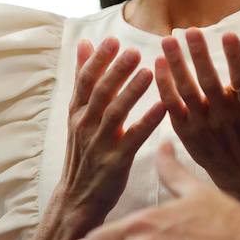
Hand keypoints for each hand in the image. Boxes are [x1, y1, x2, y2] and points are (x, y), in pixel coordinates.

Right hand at [58, 37, 165, 228]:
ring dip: (132, 92)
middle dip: (116, 71)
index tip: (112, 39)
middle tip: (134, 51)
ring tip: (149, 72)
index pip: (85, 80)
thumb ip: (84, 79)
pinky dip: (148, 121)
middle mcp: (84, 125)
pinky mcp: (115, 162)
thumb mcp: (78, 114)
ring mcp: (99, 144)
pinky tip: (163, 106)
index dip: (98, 59)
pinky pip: (133, 138)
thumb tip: (84, 43)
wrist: (76, 199)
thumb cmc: (84, 151)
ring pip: (115, 113)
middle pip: (100, 92)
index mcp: (77, 112)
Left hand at [154, 26, 239, 205]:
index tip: (228, 34)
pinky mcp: (186, 131)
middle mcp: (225, 115)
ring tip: (167, 41)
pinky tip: (158, 64)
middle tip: (190, 30)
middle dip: (200, 55)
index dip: (235, 56)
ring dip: (176, 65)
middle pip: (209, 82)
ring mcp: (203, 124)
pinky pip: (171, 106)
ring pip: (186, 91)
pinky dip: (164, 85)